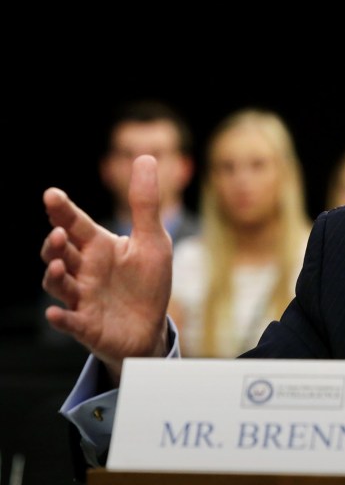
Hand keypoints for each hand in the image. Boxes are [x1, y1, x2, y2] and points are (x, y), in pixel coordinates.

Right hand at [40, 155, 172, 384]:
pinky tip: (56, 313)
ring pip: (58, 284)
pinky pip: (69, 321)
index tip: (52, 195)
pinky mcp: (86, 325)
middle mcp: (84, 270)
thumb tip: (144, 156)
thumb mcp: (152, 241)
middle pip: (59, 253)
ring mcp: (82, 297)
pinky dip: (61, 318)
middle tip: (60, 234)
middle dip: (54, 244)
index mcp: (99, 246)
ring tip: (59, 266)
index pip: (75, 224)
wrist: (149, 328)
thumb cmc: (147, 282)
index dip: (62, 210)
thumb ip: (145, 203)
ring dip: (54, 276)